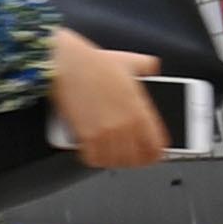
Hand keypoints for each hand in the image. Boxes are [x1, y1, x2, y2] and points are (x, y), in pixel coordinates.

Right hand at [46, 31, 167, 171]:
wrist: (65, 63)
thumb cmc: (94, 62)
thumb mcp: (130, 61)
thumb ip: (147, 67)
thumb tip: (153, 68)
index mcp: (140, 109)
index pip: (157, 147)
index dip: (157, 154)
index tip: (153, 154)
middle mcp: (125, 124)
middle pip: (137, 159)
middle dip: (135, 158)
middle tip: (131, 154)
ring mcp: (105, 132)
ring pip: (116, 162)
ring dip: (115, 159)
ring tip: (113, 153)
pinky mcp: (85, 136)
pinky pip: (94, 159)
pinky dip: (95, 158)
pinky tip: (95, 150)